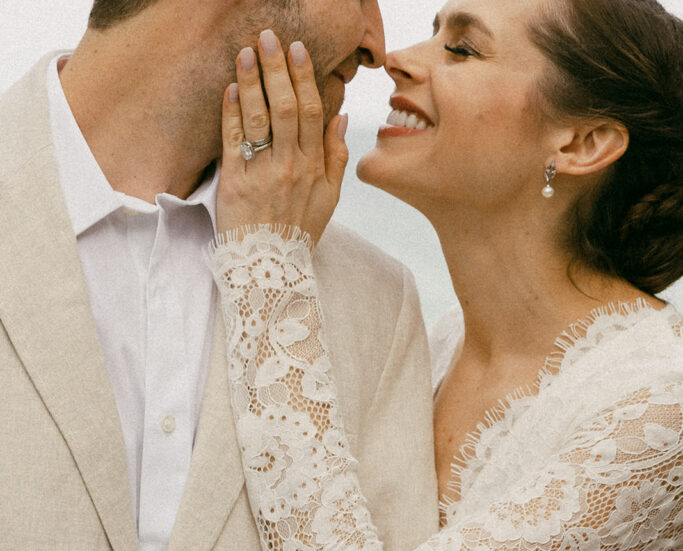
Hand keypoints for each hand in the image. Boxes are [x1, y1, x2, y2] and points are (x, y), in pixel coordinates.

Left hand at [218, 30, 348, 243]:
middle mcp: (292, 167)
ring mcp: (264, 174)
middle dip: (277, 68)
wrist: (271, 270)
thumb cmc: (298, 234)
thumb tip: (339, 116)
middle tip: (269, 37)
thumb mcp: (328, 200)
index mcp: (315, 168)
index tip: (297, 50)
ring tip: (245, 52)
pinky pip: (234, 140)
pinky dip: (232, 112)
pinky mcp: (236, 183)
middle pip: (287, 107)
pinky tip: (231, 88)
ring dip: (252, 81)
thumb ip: (336, 157)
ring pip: (260, 118)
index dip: (305, 78)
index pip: (313, 112)